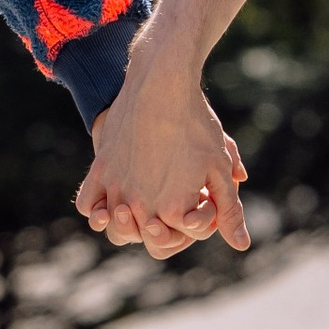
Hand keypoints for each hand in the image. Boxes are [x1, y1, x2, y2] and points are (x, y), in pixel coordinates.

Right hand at [78, 47, 248, 260]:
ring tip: (145, 204)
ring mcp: (116, 190)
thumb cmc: (195, 125)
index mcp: (175, 211)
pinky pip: (88, 205)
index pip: (184, 236)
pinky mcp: (100, 171)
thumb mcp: (219, 167)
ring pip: (116, 229)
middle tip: (175, 200)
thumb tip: (241, 245)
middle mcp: (142, 206)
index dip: (199, 218)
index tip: (203, 194)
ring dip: (131, 225)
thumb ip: (230, 210)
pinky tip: (114, 199)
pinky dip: (97, 210)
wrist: (161, 84)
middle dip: (167, 228)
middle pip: (151, 239)